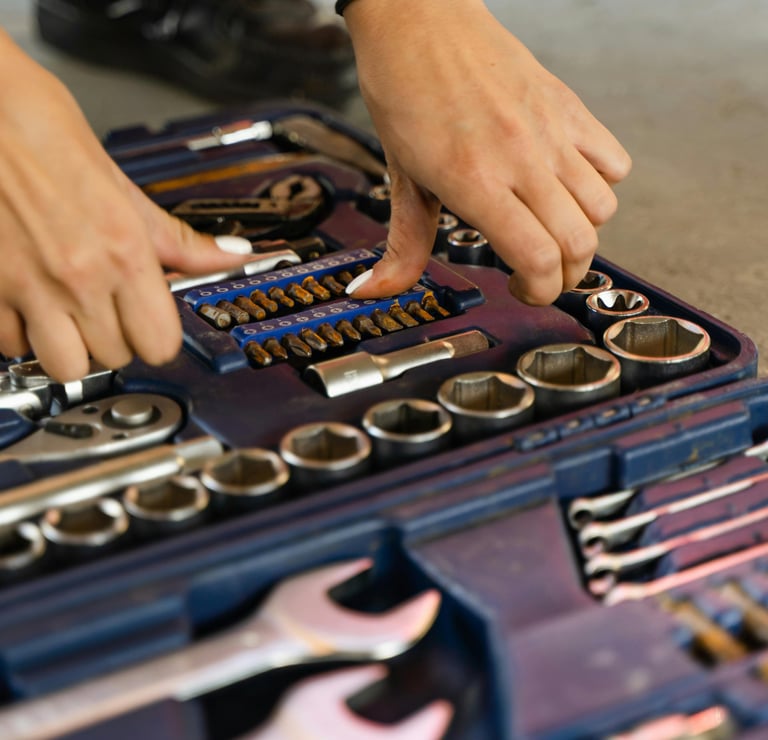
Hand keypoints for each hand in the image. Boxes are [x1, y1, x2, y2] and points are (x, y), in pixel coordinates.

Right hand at [0, 32, 248, 381]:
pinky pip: (11, 345)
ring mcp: (30, 286)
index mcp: (124, 251)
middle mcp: (80, 276)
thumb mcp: (124, 187)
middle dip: (116, 339)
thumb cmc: (42, 132)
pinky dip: (21, 334)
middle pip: (117, 357)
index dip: (158, 337)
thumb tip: (230, 255)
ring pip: (66, 367)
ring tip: (70, 318)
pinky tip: (29, 305)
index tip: (150, 324)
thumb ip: (178, 239)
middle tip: (109, 310)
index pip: (160, 343)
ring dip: (71, 349)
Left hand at [343, 0, 630, 303]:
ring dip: (581, 234)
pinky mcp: (568, 106)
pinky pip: (614, 161)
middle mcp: (520, 159)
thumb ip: (403, 244)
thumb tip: (376, 291)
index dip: (539, 291)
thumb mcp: (401, 179)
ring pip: (601, 208)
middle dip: (564, 275)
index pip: (537, 258)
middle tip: (539, 272)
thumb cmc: (405, 94)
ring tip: (551, 230)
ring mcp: (550, 131)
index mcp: (474, 182)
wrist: (420, 20)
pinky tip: (568, 185)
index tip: (523, 290)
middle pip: (579, 244)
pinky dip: (601, 185)